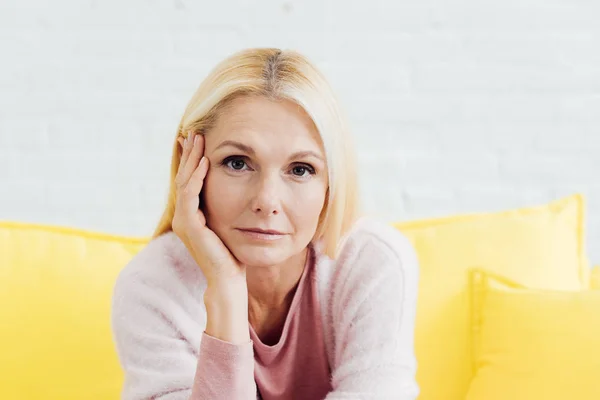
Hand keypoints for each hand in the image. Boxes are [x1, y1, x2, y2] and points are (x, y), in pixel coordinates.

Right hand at [172, 131, 246, 286]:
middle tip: (194, 132)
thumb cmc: (232, 254)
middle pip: (183, 177)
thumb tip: (235, 192)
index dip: (192, 161)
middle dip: (189, 154)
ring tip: (199, 139)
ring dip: (192, 159)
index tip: (198, 141)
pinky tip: (206, 162)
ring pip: (185, 182)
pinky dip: (198, 177)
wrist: (228, 278)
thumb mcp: (228, 223)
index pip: (188, 181)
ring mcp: (184, 221)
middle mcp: (183, 217)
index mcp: (190, 216)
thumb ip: (224, 208)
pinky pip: (191, 195)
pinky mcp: (189, 226)